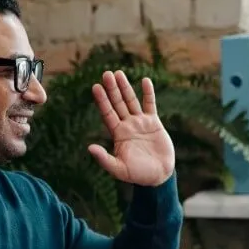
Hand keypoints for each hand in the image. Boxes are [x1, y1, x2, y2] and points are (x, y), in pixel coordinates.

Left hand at [88, 70, 174, 186]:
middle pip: (117, 103)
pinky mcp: (154, 123)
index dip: (102, 101)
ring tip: (119, 73)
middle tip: (106, 73)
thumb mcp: (119, 169)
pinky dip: (148, 93)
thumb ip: (104, 159)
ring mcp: (140, 123)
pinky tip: (145, 81)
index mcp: (118, 134)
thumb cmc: (138, 174)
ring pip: (131, 101)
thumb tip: (90, 148)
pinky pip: (150, 105)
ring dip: (125, 87)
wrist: (158, 176)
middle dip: (112, 89)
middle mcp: (127, 125)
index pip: (107, 113)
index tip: (96, 87)